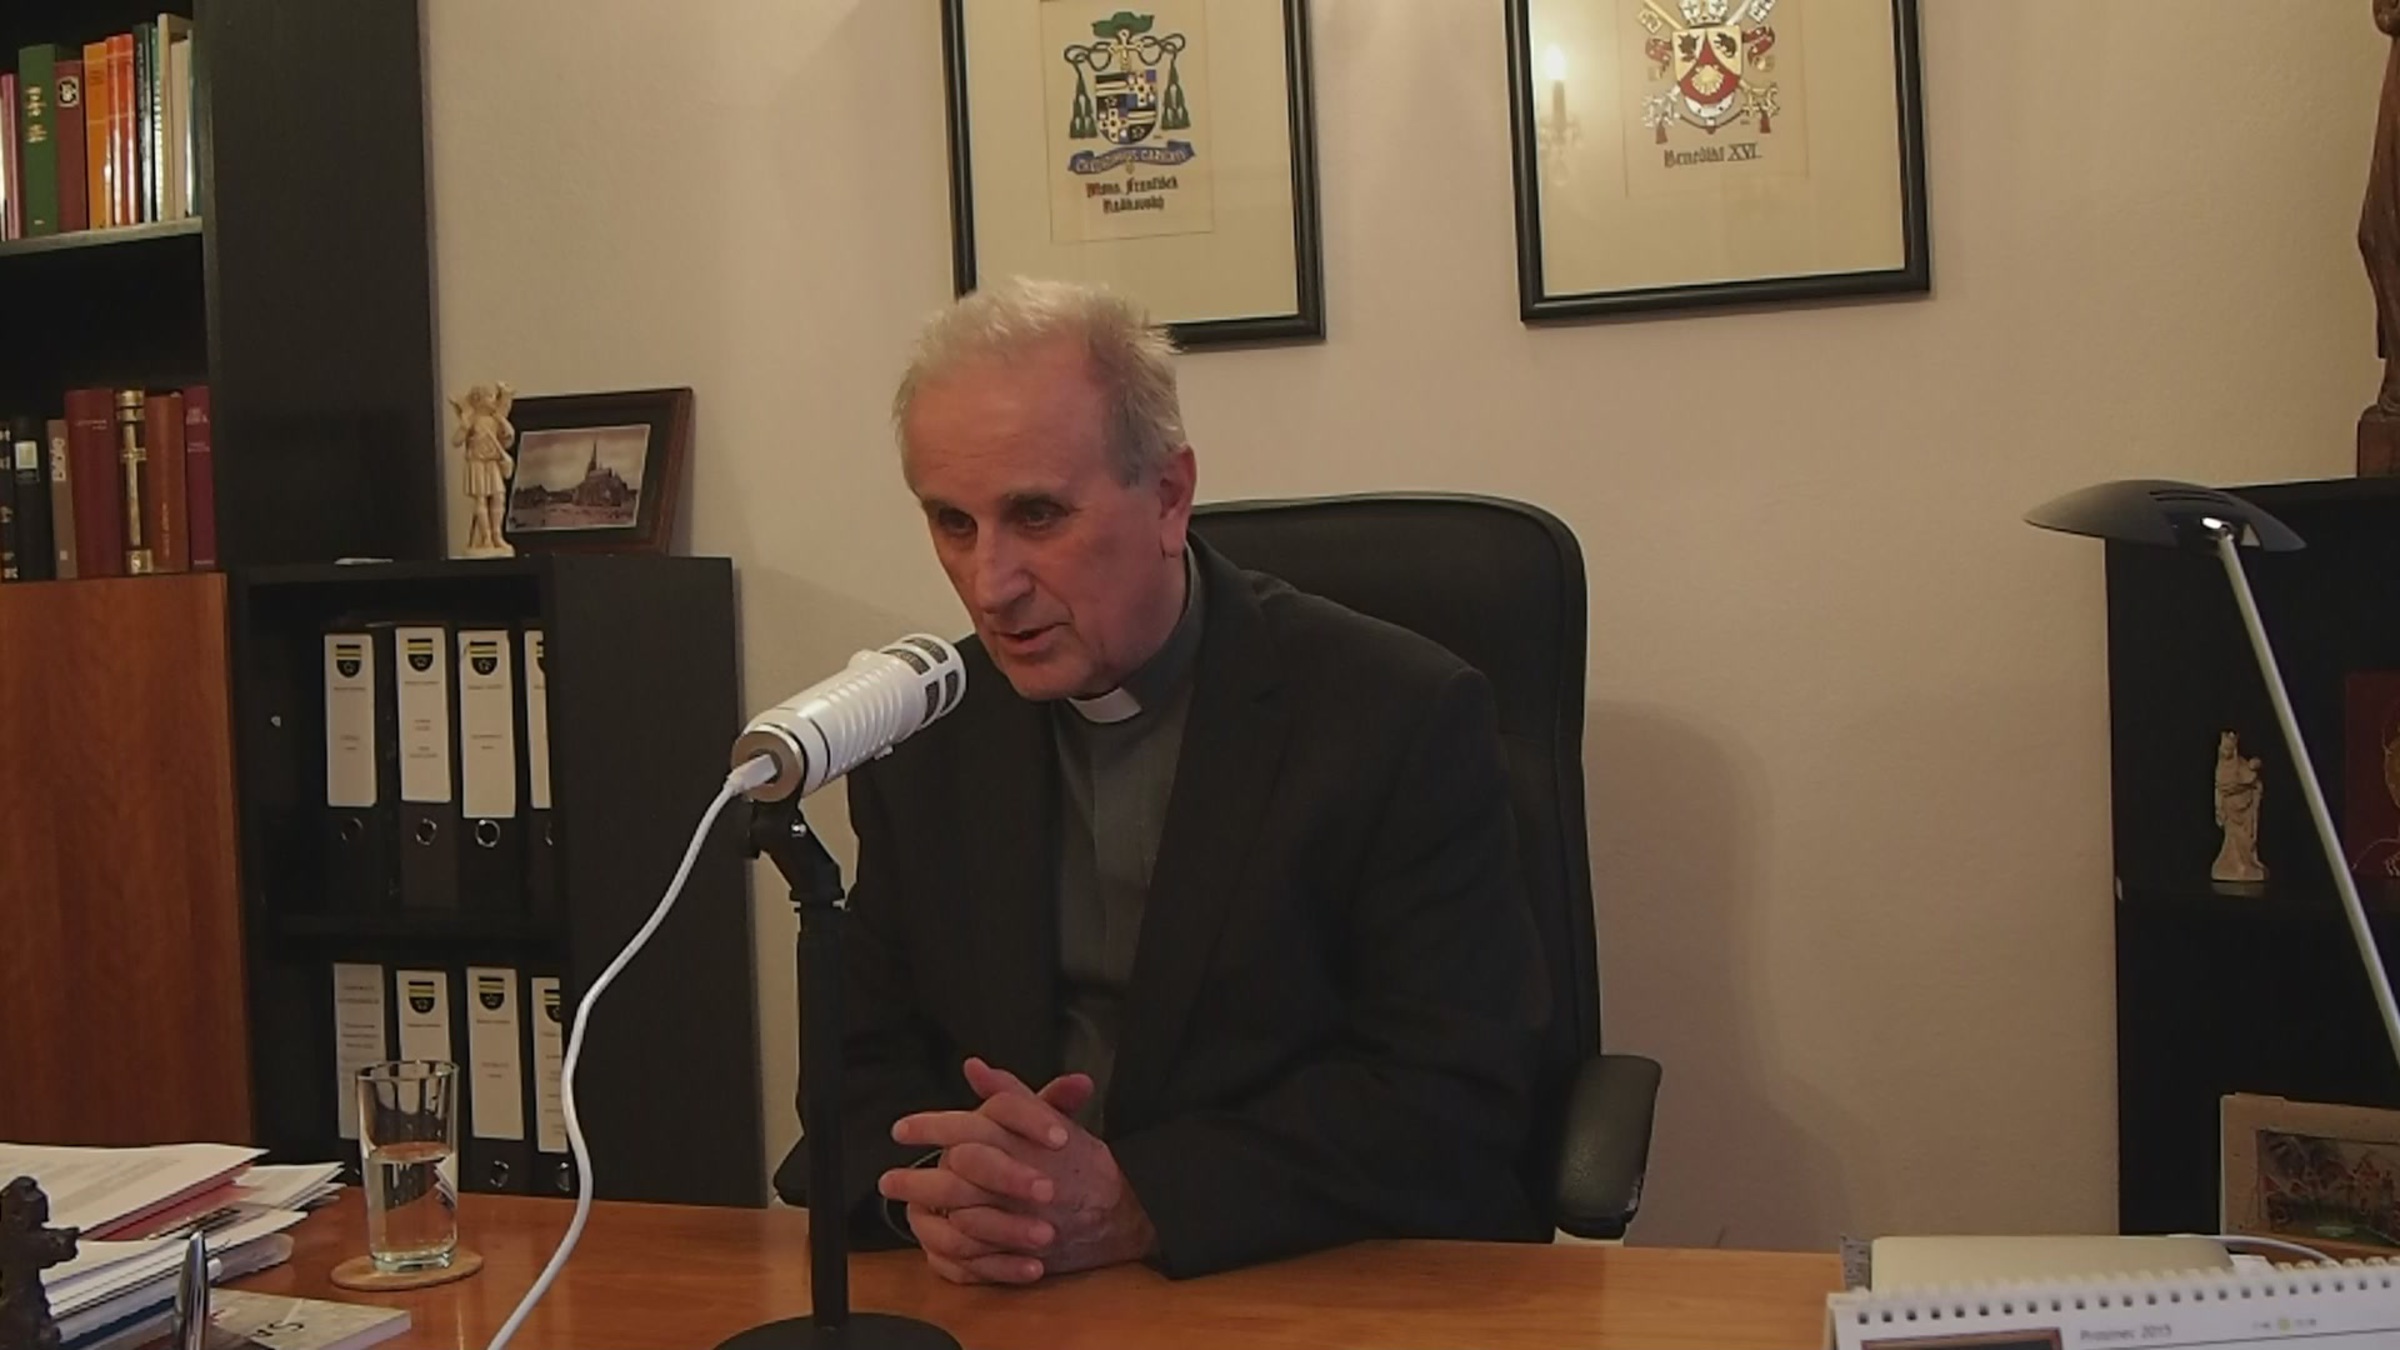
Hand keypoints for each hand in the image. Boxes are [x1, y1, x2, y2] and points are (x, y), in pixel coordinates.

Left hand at [880, 1059, 1155, 1283]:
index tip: (900, 1131)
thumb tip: (973, 1066)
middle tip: (887, 1181)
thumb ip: (1009, 1092)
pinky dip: (954, 1251)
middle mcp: (1017, 1180)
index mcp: (1021, 1141)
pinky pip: (978, 1257)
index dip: (928, 1128)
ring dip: (927, 1216)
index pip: (964, 1128)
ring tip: (906, 1212)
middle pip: (953, 1178)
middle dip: (914, 1181)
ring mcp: (1020, 1222)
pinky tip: (936, 1242)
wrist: (1125, 1209)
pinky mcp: (1022, 1254)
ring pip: (960, 1220)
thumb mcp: (1049, 1117)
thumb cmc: (1084, 1160)